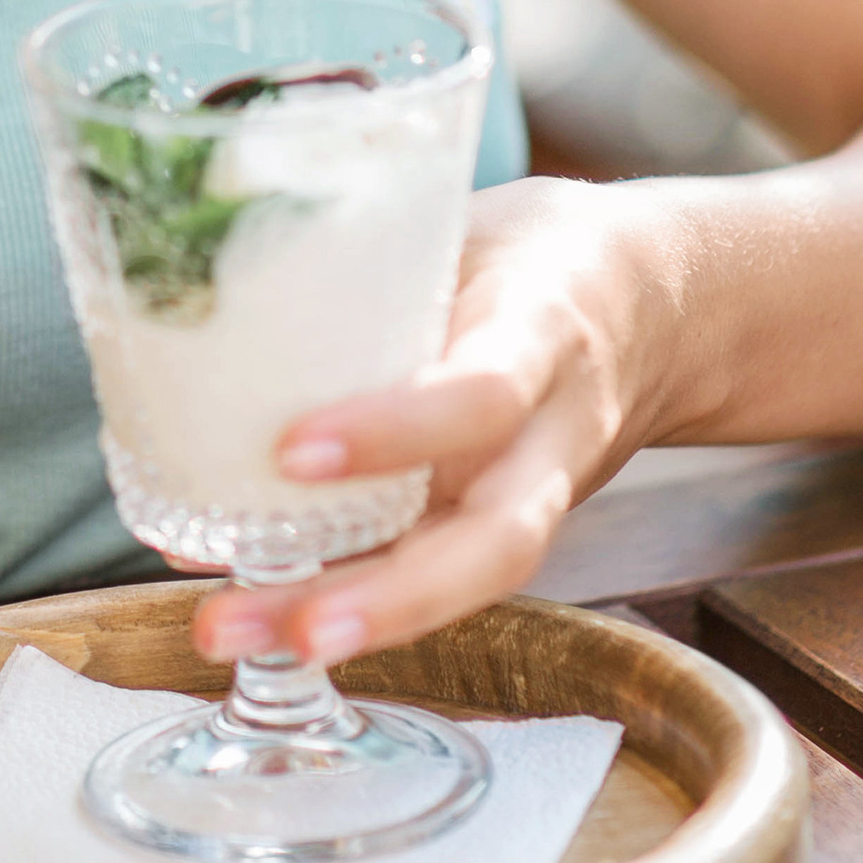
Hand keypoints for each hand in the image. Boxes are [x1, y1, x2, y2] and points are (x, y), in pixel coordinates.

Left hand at [193, 176, 677, 669]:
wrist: (659, 300)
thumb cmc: (531, 253)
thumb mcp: (464, 228)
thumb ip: (368, 262)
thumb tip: (203, 293)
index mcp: (542, 331)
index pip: (483, 395)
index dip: (398, 431)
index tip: (292, 450)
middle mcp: (555, 433)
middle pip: (497, 542)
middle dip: (384, 594)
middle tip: (258, 616)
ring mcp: (544, 493)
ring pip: (476, 579)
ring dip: (357, 620)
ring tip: (236, 634)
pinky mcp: (515, 524)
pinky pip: (445, 573)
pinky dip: (358, 599)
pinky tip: (265, 612)